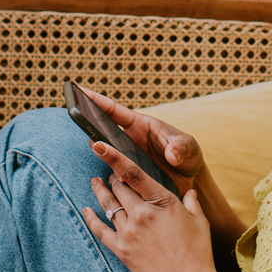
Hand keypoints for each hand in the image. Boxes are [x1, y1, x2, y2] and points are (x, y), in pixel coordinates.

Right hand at [73, 84, 208, 194]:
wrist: (191, 181)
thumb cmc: (189, 156)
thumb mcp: (189, 147)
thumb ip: (181, 147)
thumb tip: (172, 155)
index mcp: (140, 125)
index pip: (114, 110)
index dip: (97, 100)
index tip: (80, 90)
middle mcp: (130, 140)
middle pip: (103, 130)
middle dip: (91, 126)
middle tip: (82, 122)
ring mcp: (127, 157)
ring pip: (106, 153)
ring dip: (102, 152)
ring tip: (101, 151)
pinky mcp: (128, 175)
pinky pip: (115, 173)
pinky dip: (112, 176)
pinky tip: (117, 181)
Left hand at [82, 141, 219, 271]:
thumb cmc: (198, 253)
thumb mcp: (199, 221)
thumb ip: (192, 202)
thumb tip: (190, 191)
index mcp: (161, 202)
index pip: (132, 173)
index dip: (114, 157)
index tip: (100, 145)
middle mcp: (141, 214)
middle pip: (118, 187)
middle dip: (113, 177)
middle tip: (110, 172)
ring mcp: (129, 232)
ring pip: (108, 205)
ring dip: (101, 192)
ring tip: (95, 183)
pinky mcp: (121, 250)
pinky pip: (100, 230)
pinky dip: (91, 218)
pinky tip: (87, 209)